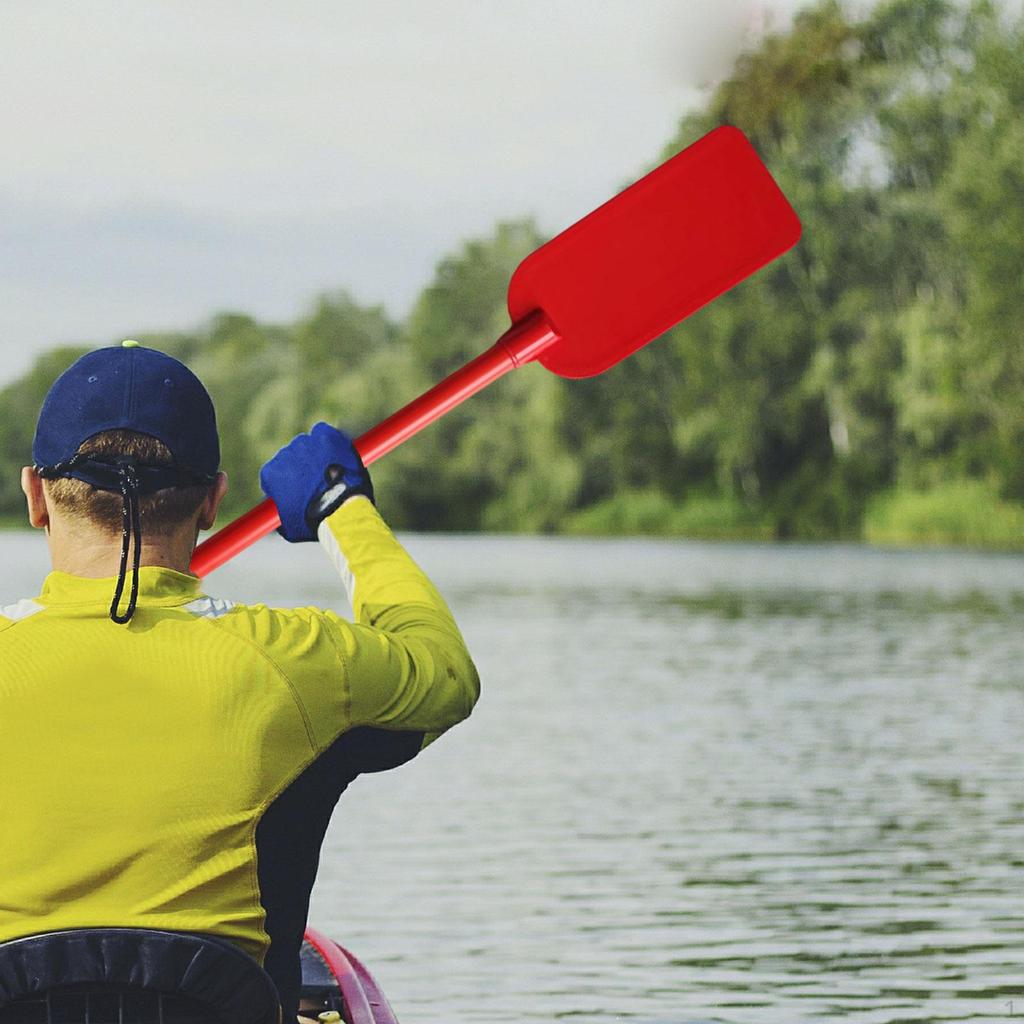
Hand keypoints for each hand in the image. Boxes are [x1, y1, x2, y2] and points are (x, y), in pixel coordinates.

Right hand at [259, 422, 373, 542]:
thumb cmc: (314, 523)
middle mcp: (284, 454)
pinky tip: (337, 454)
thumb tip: (274, 515)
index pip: (276, 473)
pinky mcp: (326, 435)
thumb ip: (278, 514)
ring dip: (317, 454)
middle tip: (320, 481)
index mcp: (270, 473)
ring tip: (332, 471)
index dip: (290, 481)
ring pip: (309, 445)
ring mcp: (305, 443)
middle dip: (304, 467)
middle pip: (292, 457)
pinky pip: (323, 432)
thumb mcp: (288, 527)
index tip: (302, 489)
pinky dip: (329, 440)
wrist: (342, 510)